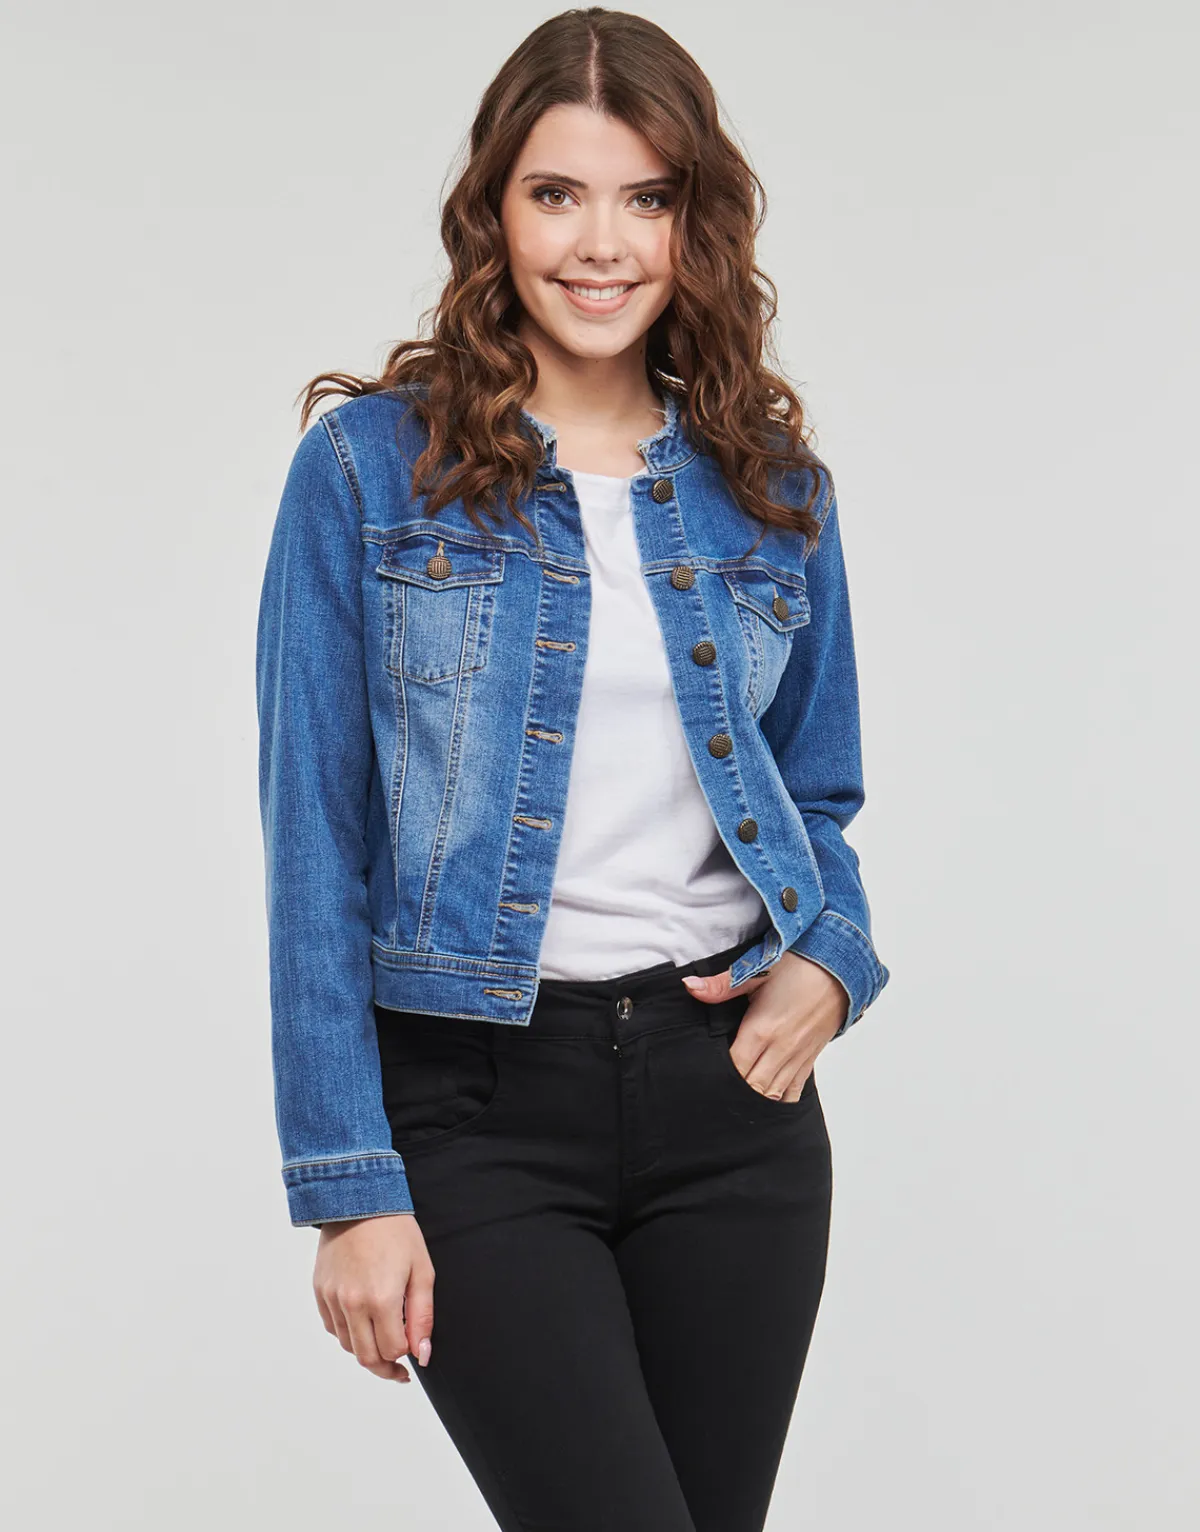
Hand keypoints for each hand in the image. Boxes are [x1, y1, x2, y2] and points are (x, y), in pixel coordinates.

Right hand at [312, 1212, 434, 1381]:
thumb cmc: (396, 1231)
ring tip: (382, 1340)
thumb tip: (422, 1355)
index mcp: (381, 1299)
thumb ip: (422, 1317)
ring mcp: (332, 1298)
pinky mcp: (320, 1291)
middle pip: (366, 1357)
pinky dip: (348, 1333)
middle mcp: (352, 1304)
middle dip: (385, 1368)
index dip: (407, 1354)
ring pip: (348, 1345)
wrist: (359, 1199)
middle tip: (399, 1371)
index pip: (392, 1351)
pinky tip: (363, 1321)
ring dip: (367, 1350)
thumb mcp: (422, 1270)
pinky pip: (333, 1327)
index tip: (414, 1351)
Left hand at [682, 951, 848, 1100]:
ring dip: (755, 1098)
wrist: (841, 968)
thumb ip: (721, 985)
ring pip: (773, 1095)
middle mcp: (781, 1049)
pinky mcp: (810, 1059)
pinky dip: (779, 1099)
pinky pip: (793, 1091)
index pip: (736, 1068)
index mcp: (762, 1029)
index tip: (706, 1075)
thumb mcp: (757, 969)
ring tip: (737, 1098)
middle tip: (717, 1090)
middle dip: (735, 1092)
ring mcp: (797, 1057)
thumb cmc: (800, 966)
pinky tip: (766, 1098)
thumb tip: (689, 987)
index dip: (719, 1076)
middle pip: (753, 1088)